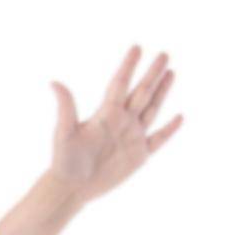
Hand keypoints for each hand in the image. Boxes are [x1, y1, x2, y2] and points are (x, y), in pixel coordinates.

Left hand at [48, 45, 181, 203]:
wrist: (72, 187)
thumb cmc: (64, 160)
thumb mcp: (64, 132)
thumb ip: (66, 107)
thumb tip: (54, 83)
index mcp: (105, 113)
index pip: (120, 84)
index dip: (128, 66)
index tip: (137, 47)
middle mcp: (121, 121)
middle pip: (141, 92)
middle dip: (152, 73)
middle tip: (164, 54)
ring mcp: (132, 137)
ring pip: (152, 109)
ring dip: (162, 92)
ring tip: (171, 72)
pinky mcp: (139, 155)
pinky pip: (158, 139)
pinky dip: (169, 129)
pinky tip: (179, 117)